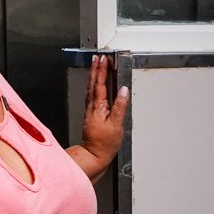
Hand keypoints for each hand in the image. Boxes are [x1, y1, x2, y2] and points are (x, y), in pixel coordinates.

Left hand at [72, 54, 129, 183]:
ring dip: (93, 76)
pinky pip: (91, 95)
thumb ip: (120, 106)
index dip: (102, 71)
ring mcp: (90, 110)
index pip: (101, 84)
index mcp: (98, 107)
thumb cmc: (104, 143)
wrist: (93, 155)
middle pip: (93, 84)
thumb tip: (123, 91)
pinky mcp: (91, 115)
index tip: (104, 60)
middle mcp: (92, 107)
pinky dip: (93, 86)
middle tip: (98, 57)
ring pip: (91, 88)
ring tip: (96, 66)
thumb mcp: (116, 125)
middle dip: (96, 69)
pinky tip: (95, 85)